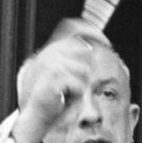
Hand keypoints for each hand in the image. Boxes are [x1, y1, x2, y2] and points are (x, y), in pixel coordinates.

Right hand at [11, 21, 108, 142]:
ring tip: (66, 94)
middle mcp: (51, 52)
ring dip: (80, 87)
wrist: (35, 114)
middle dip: (85, 73)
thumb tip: (90, 46)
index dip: (92, 31)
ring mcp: (52, 62)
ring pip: (85, 72)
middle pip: (86, 54)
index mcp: (52, 48)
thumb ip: (73, 60)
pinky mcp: (55, 75)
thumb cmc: (52, 97)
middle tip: (71, 87)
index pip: (73, 28)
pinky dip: (76, 96)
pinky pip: (80, 85)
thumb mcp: (63, 73)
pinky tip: (63, 99)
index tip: (106, 41)